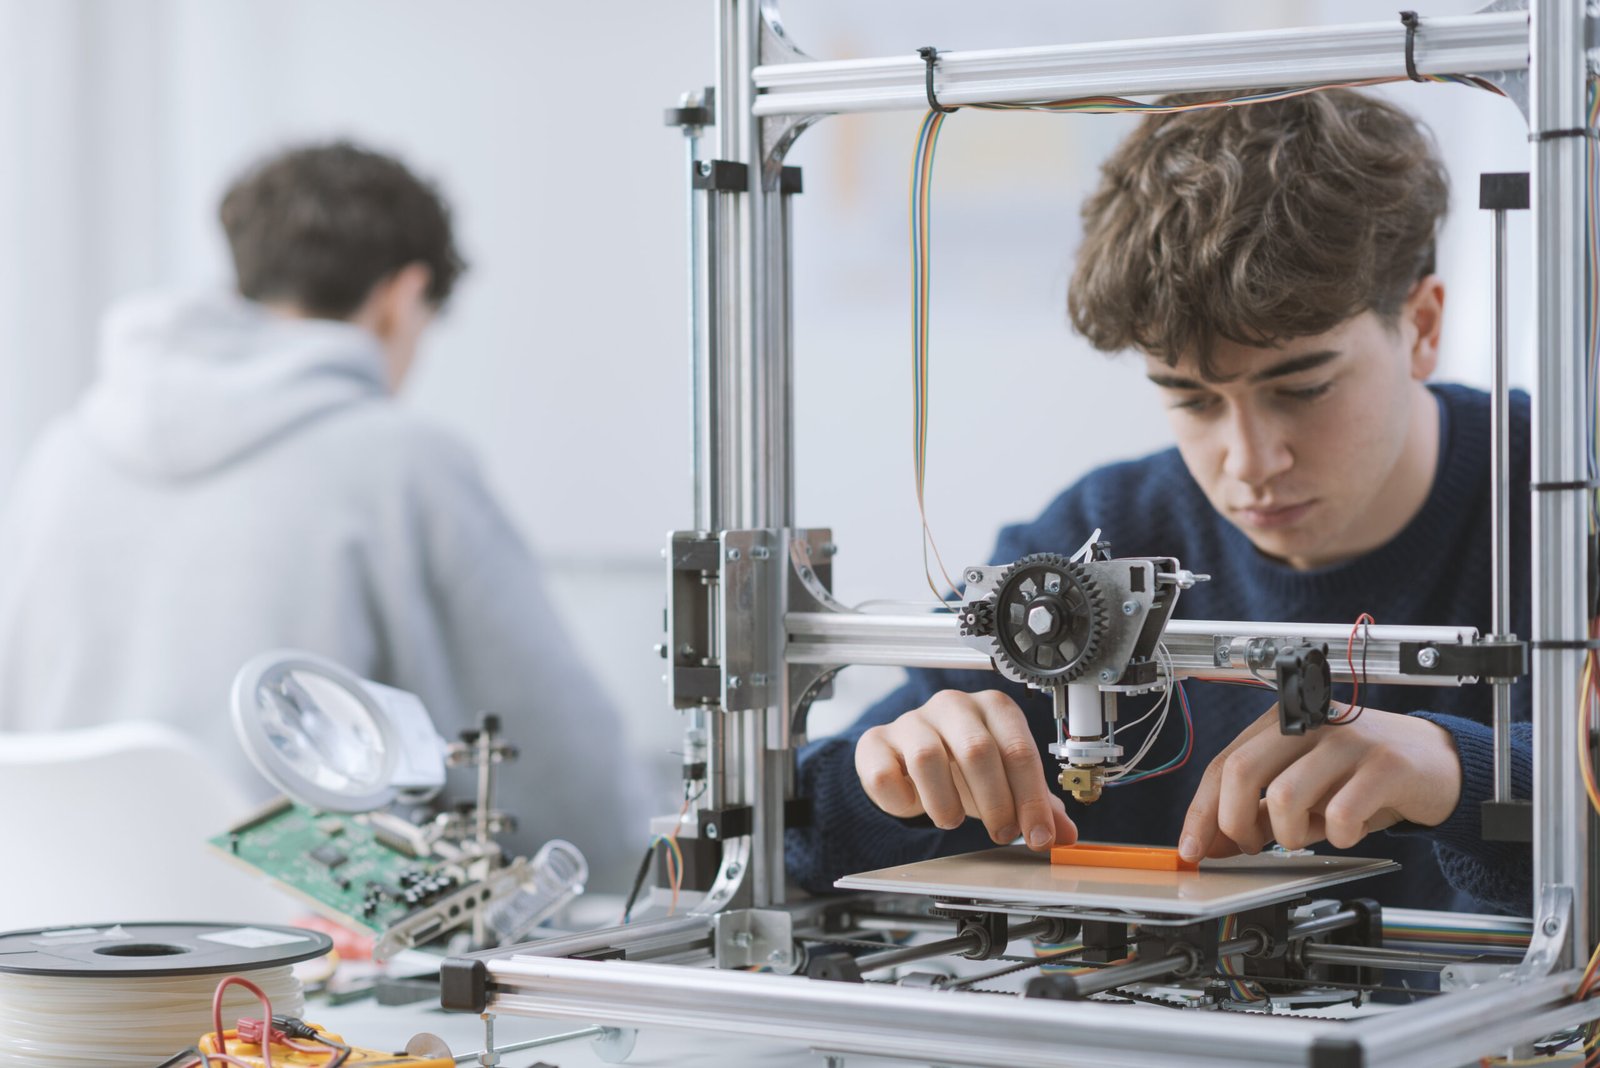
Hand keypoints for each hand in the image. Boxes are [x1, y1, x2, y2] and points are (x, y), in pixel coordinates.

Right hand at [855, 689, 1077, 850]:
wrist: (908, 758)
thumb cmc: (961, 765)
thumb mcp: (1005, 782)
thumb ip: (1036, 804)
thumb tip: (1065, 834)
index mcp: (993, 708)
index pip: (1018, 750)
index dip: (1031, 799)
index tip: (1038, 835)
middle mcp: (953, 706)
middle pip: (977, 750)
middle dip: (995, 802)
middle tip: (1001, 833)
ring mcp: (911, 721)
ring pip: (927, 758)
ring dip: (945, 803)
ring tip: (952, 821)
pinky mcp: (876, 742)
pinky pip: (884, 772)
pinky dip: (902, 799)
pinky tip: (913, 804)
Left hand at [1178, 703, 1461, 862]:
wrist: (1438, 763)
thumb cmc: (1363, 776)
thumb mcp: (1303, 790)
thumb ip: (1256, 810)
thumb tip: (1210, 843)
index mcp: (1279, 724)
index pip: (1222, 764)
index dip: (1202, 811)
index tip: (1194, 848)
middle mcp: (1307, 724)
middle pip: (1241, 771)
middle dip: (1236, 823)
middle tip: (1255, 846)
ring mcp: (1346, 740)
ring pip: (1284, 796)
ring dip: (1290, 835)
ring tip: (1311, 835)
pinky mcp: (1384, 764)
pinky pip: (1341, 813)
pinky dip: (1339, 836)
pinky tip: (1350, 830)